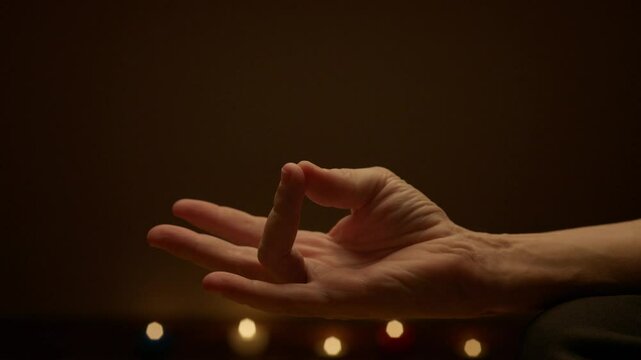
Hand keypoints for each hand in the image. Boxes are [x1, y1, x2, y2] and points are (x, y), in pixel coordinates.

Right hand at [148, 161, 518, 318]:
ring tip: (168, 239)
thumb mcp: (370, 187)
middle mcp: (308, 266)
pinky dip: (249, 288)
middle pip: (242, 253)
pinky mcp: (335, 300)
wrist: (456, 255)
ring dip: (210, 256)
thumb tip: (296, 167)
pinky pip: (284, 295)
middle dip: (198, 242)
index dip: (220, 217)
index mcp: (313, 243)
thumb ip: (332, 181)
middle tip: (154, 230)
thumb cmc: (417, 224)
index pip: (256, 228)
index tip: (186, 204)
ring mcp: (318, 286)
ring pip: (255, 271)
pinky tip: (214, 278)